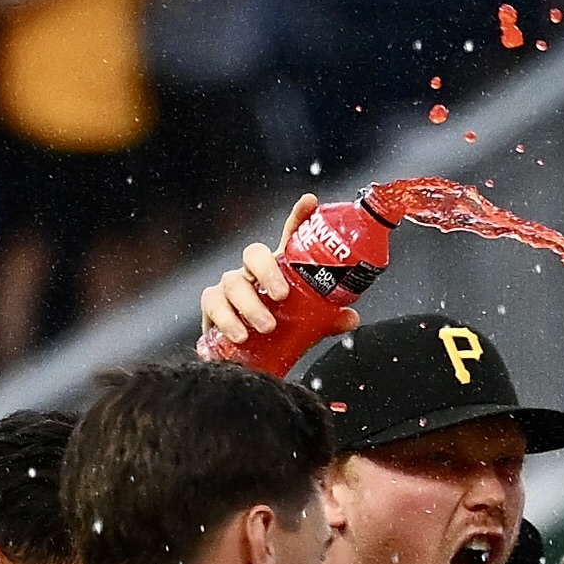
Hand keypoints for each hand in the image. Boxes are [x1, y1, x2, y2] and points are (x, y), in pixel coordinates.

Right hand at [202, 196, 361, 349]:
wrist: (244, 361)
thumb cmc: (276, 335)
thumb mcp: (306, 329)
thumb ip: (327, 321)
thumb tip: (351, 318)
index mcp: (280, 271)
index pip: (289, 238)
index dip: (298, 218)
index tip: (310, 203)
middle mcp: (253, 274)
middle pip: (254, 254)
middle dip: (267, 271)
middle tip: (281, 295)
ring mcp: (230, 287)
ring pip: (233, 282)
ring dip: (250, 305)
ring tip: (266, 327)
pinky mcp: (212, 306)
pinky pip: (214, 303)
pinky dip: (227, 319)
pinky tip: (240, 335)